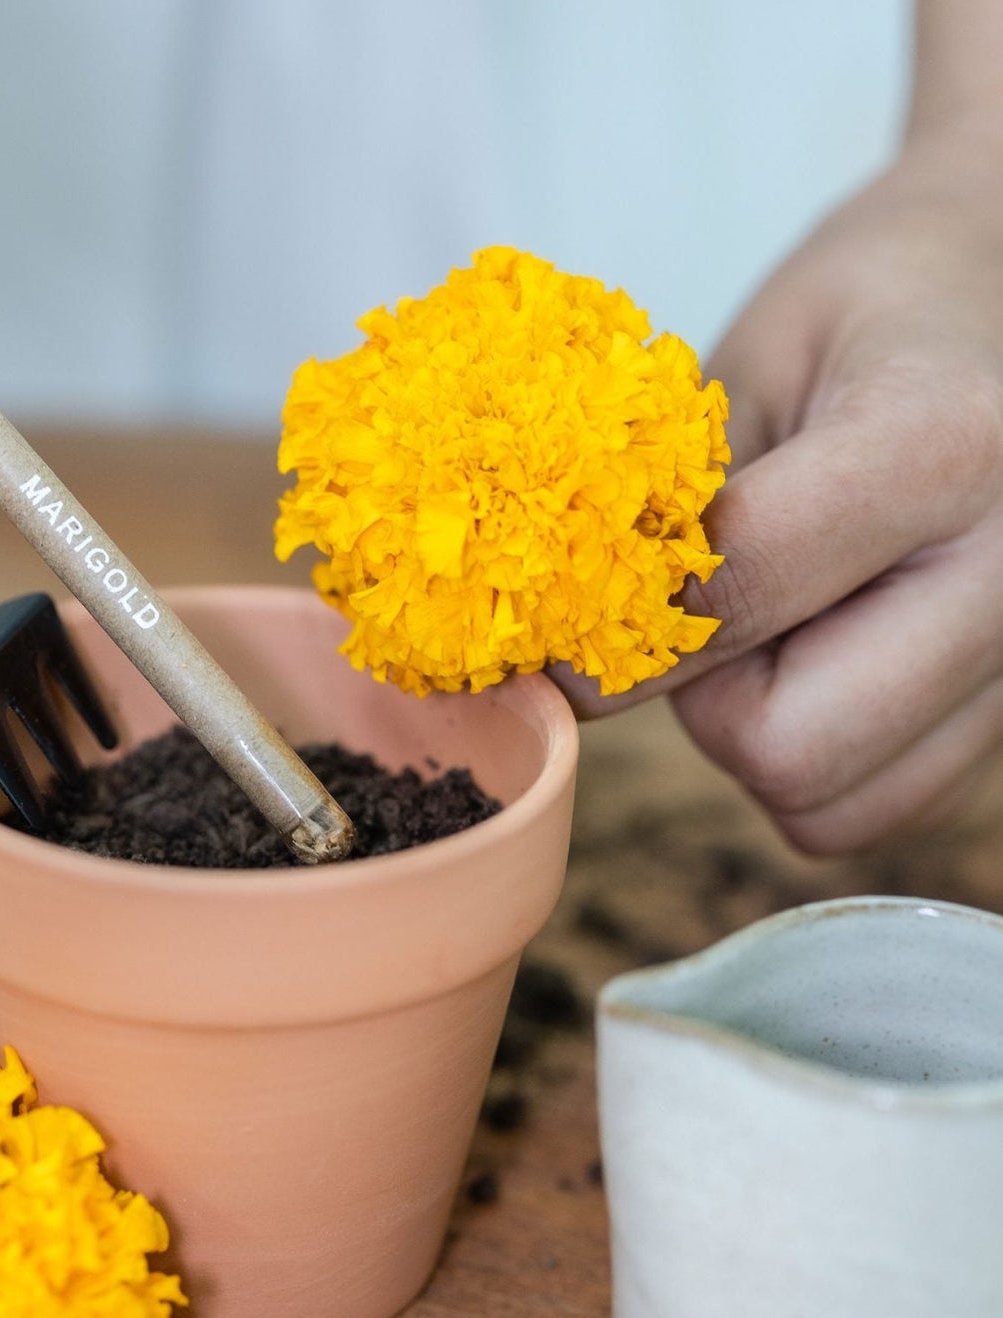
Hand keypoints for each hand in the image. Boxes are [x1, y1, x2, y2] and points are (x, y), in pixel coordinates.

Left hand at [554, 122, 1002, 854]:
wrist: (1000, 300)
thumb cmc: (865, 314)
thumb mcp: (748, 367)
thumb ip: (676, 510)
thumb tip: (569, 653)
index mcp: (945, 443)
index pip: (732, 596)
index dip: (620, 626)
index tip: (570, 621)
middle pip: (788, 745)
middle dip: (704, 702)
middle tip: (700, 622)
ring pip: (830, 803)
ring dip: (759, 738)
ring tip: (776, 630)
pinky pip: (873, 807)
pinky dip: (817, 765)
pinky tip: (824, 663)